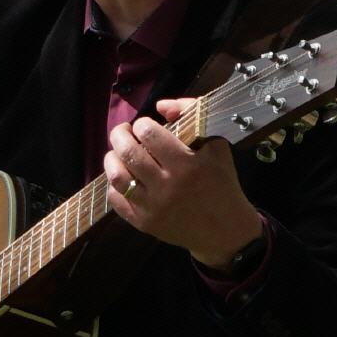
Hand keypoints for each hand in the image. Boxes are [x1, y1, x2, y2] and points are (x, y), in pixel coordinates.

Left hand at [103, 98, 262, 268]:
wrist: (225, 230)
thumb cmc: (221, 184)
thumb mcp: (216, 146)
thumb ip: (191, 115)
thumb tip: (161, 105)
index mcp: (188, 165)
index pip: (150, 134)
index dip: (142, 125)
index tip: (144, 126)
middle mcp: (168, 186)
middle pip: (129, 153)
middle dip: (120, 135)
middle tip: (123, 132)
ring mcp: (154, 207)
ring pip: (117, 177)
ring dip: (111, 159)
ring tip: (117, 153)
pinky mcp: (145, 224)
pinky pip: (117, 201)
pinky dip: (113, 185)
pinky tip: (123, 177)